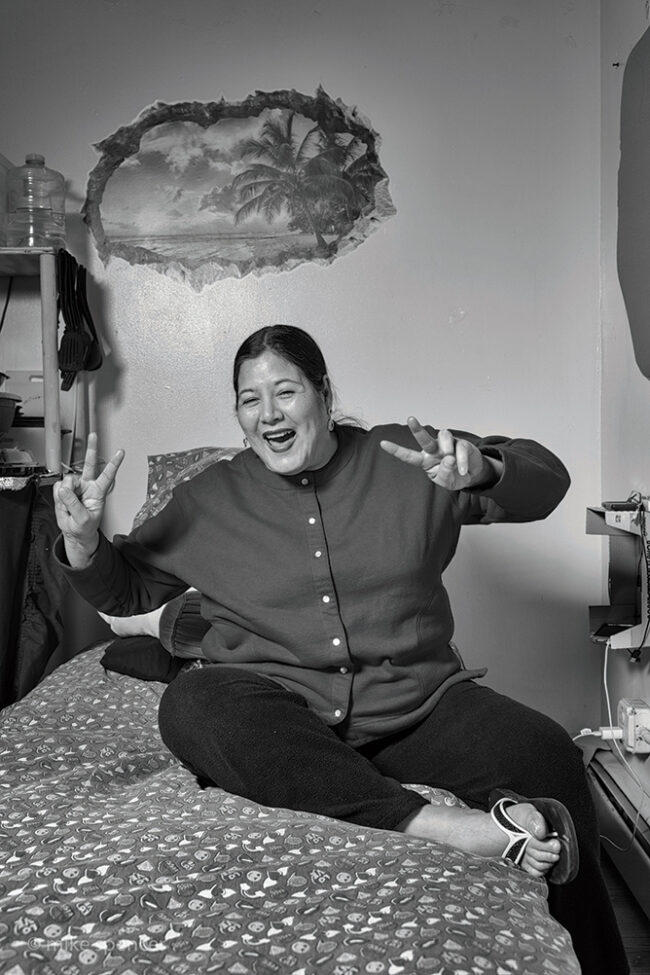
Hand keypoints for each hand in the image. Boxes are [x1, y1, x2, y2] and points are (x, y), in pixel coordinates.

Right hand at [53, 433, 123, 560]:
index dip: (114, 464)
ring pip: (67, 481)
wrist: (75, 532)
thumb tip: (64, 488)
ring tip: (69, 507)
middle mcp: (88, 485)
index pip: (108, 475)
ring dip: (65, 495)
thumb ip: (73, 504)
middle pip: (89, 464)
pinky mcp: (64, 489)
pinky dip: (58, 498)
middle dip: (91, 449)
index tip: (121, 452)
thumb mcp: (82, 519)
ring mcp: (75, 487)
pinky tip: (64, 505)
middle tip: (93, 435)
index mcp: (98, 492)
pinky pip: (57, 488)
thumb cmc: (84, 527)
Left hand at [380, 417, 498, 491]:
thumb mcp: (447, 482)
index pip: (409, 456)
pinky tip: (462, 470)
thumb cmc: (454, 477)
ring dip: (447, 449)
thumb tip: (449, 458)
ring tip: (450, 460)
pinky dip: (461, 460)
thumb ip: (445, 473)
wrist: (472, 476)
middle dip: (417, 429)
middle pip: (424, 438)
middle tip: (410, 419)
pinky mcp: (461, 443)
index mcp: (425, 460)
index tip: (383, 443)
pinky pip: (460, 447)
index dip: (396, 450)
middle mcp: (434, 450)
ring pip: (443, 436)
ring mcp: (448, 445)